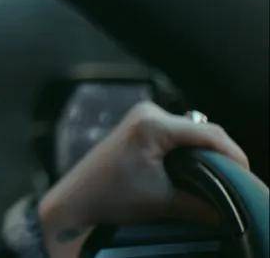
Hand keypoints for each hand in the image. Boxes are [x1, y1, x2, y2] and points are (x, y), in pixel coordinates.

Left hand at [36, 101, 254, 257]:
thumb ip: (201, 204)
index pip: (208, 133)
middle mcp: (147, 112)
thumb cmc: (111, 197)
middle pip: (201, 130)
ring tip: (218, 177)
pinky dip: (188, 150)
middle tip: (236, 180)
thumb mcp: (162, 202)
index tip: (247, 176)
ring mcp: (141, 116)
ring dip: (204, 152)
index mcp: (152, 124)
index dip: (233, 154)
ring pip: (189, 132)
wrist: (75, 200)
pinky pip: (175, 133)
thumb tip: (229, 211)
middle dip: (220, 155)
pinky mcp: (138, 125)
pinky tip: (196, 169)